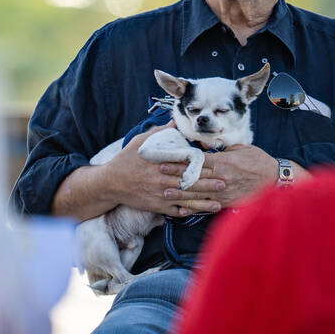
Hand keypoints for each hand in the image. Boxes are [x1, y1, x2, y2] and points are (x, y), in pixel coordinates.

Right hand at [102, 123, 222, 216]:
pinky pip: (174, 210)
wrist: (110, 183)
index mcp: (161, 163)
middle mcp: (162, 180)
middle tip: (224, 183)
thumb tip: (174, 121)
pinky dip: (186, 212)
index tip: (215, 165)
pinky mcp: (156, 206)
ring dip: (203, 202)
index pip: (184, 164)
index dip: (201, 166)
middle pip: (189, 182)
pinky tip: (198, 212)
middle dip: (207, 184)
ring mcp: (160, 194)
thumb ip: (159, 133)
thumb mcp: (140, 141)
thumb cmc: (126, 160)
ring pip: (185, 199)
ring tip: (218, 203)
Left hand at [162, 146, 307, 208]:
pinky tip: (182, 209)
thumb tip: (202, 145)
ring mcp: (223, 192)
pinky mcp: (227, 202)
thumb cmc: (258, 161)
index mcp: (223, 161)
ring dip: (181, 193)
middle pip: (194, 176)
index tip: (166, 159)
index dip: (180, 161)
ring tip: (165, 193)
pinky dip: (195, 208)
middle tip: (159, 174)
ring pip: (198, 193)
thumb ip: (220, 148)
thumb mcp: (240, 148)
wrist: (275, 180)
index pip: (197, 161)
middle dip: (176, 176)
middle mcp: (221, 177)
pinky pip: (208, 206)